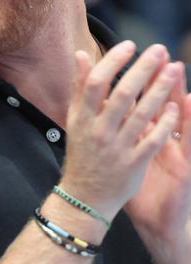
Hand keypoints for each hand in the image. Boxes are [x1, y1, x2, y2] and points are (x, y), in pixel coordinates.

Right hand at [60, 42, 180, 221]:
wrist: (84, 195)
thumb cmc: (81, 151)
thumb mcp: (74, 118)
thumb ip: (79, 86)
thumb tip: (81, 54)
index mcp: (82, 117)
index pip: (95, 82)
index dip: (113, 61)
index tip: (130, 45)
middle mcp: (98, 130)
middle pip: (121, 95)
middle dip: (141, 70)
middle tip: (158, 50)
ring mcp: (116, 147)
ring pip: (140, 115)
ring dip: (159, 90)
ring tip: (174, 70)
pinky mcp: (133, 164)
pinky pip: (152, 141)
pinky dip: (164, 123)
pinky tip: (175, 106)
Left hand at [124, 66, 190, 261]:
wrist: (150, 222)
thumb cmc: (130, 184)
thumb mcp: (120, 154)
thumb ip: (111, 127)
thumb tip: (96, 103)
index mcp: (142, 134)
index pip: (141, 101)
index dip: (139, 80)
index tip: (134, 55)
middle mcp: (160, 139)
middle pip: (162, 104)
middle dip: (160, 79)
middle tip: (162, 55)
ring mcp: (174, 152)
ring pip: (178, 118)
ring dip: (177, 93)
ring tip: (177, 69)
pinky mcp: (185, 167)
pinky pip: (188, 141)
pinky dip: (188, 122)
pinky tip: (189, 104)